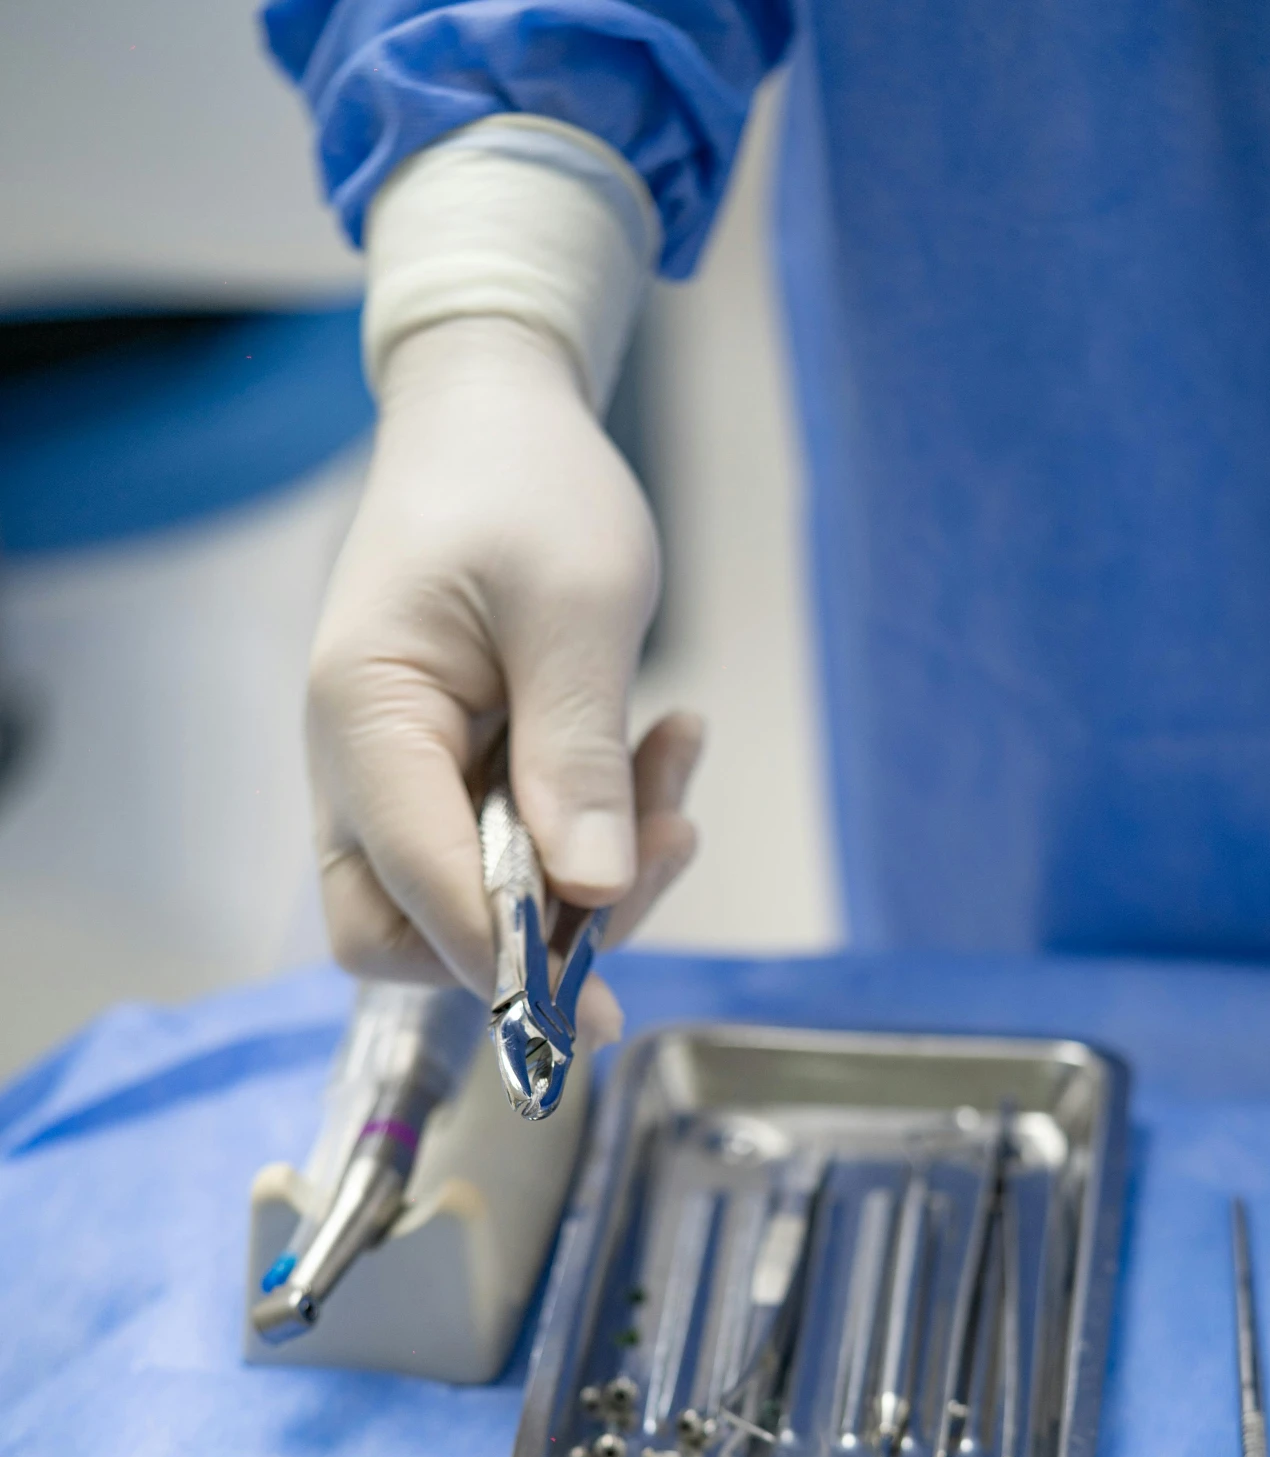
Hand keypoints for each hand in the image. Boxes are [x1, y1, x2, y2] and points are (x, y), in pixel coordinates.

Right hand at [305, 314, 697, 1006]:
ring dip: (590, 877)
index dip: (502, 958)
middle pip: (405, 934)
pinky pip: (514, 855)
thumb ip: (576, 751)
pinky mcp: (451, 781)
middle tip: (652, 869)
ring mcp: (401, 781)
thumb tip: (590, 891)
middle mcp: (361, 768)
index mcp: (366, 720)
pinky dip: (595, 832)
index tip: (597, 997)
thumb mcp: (578, 606)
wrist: (495, 416)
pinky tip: (664, 750)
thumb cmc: (525, 484)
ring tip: (676, 772)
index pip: (412, 890)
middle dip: (536, 941)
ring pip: (471, 905)